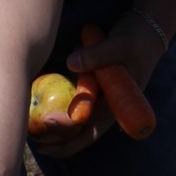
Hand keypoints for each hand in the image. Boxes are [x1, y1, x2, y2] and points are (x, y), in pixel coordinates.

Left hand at [30, 17, 163, 156]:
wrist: (145, 33)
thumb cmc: (135, 40)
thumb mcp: (119, 45)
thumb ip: (97, 55)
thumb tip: (70, 62)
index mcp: (115, 107)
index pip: (90, 131)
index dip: (68, 131)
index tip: (47, 122)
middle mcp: (105, 109)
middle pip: (78, 135)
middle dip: (56, 141)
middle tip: (31, 139)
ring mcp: (98, 102)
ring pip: (74, 126)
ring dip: (54, 132)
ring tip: (29, 131)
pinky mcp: (90, 92)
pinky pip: (72, 108)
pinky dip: (57, 113)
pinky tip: (37, 113)